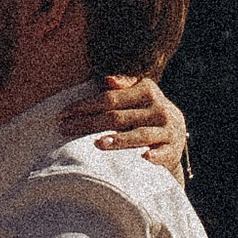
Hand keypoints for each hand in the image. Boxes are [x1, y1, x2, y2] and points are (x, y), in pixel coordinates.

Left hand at [69, 71, 189, 182]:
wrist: (174, 138)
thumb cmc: (145, 115)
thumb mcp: (137, 97)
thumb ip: (123, 88)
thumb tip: (108, 80)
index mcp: (147, 91)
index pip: (111, 98)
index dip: (86, 105)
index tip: (63, 114)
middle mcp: (159, 109)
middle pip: (118, 117)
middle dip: (89, 124)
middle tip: (65, 129)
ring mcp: (168, 130)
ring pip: (139, 135)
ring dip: (118, 140)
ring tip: (97, 144)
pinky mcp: (173, 150)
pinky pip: (163, 153)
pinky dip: (154, 155)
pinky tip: (143, 157)